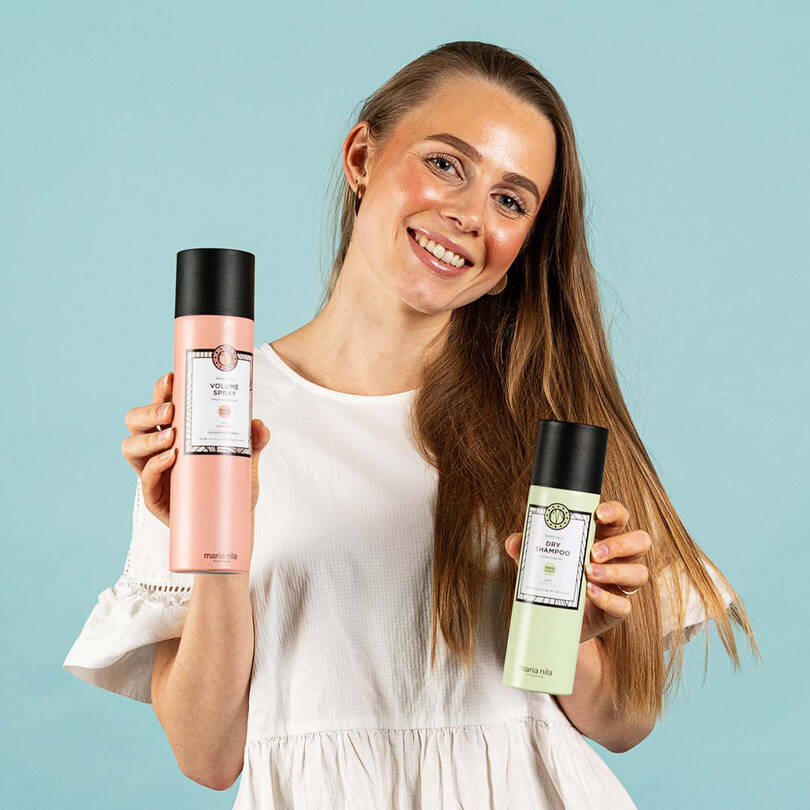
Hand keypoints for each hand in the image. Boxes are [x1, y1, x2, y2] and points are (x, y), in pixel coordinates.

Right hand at [123, 372, 271, 541]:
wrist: (233, 525)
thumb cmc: (233, 486)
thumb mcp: (246, 459)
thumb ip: (254, 441)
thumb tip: (259, 425)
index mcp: (174, 434)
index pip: (159, 405)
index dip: (160, 390)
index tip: (171, 378)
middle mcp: (158, 450)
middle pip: (135, 421)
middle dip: (149, 410)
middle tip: (171, 411)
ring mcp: (153, 473)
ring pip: (130, 447)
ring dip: (148, 438)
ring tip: (171, 436)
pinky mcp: (156, 498)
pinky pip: (145, 479)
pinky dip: (155, 466)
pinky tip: (170, 458)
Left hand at [504, 499, 650, 642]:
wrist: (554, 617)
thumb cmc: (554, 577)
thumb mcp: (539, 559)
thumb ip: (527, 547)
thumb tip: (514, 542)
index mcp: (603, 537)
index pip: (620, 518)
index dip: (615, 512)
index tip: (598, 514)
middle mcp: (619, 558)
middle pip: (640, 541)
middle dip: (620, 544)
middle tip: (594, 551)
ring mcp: (620, 584)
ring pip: (639, 573)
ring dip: (615, 571)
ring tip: (588, 572)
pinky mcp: (617, 609)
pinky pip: (625, 605)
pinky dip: (608, 598)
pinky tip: (590, 592)